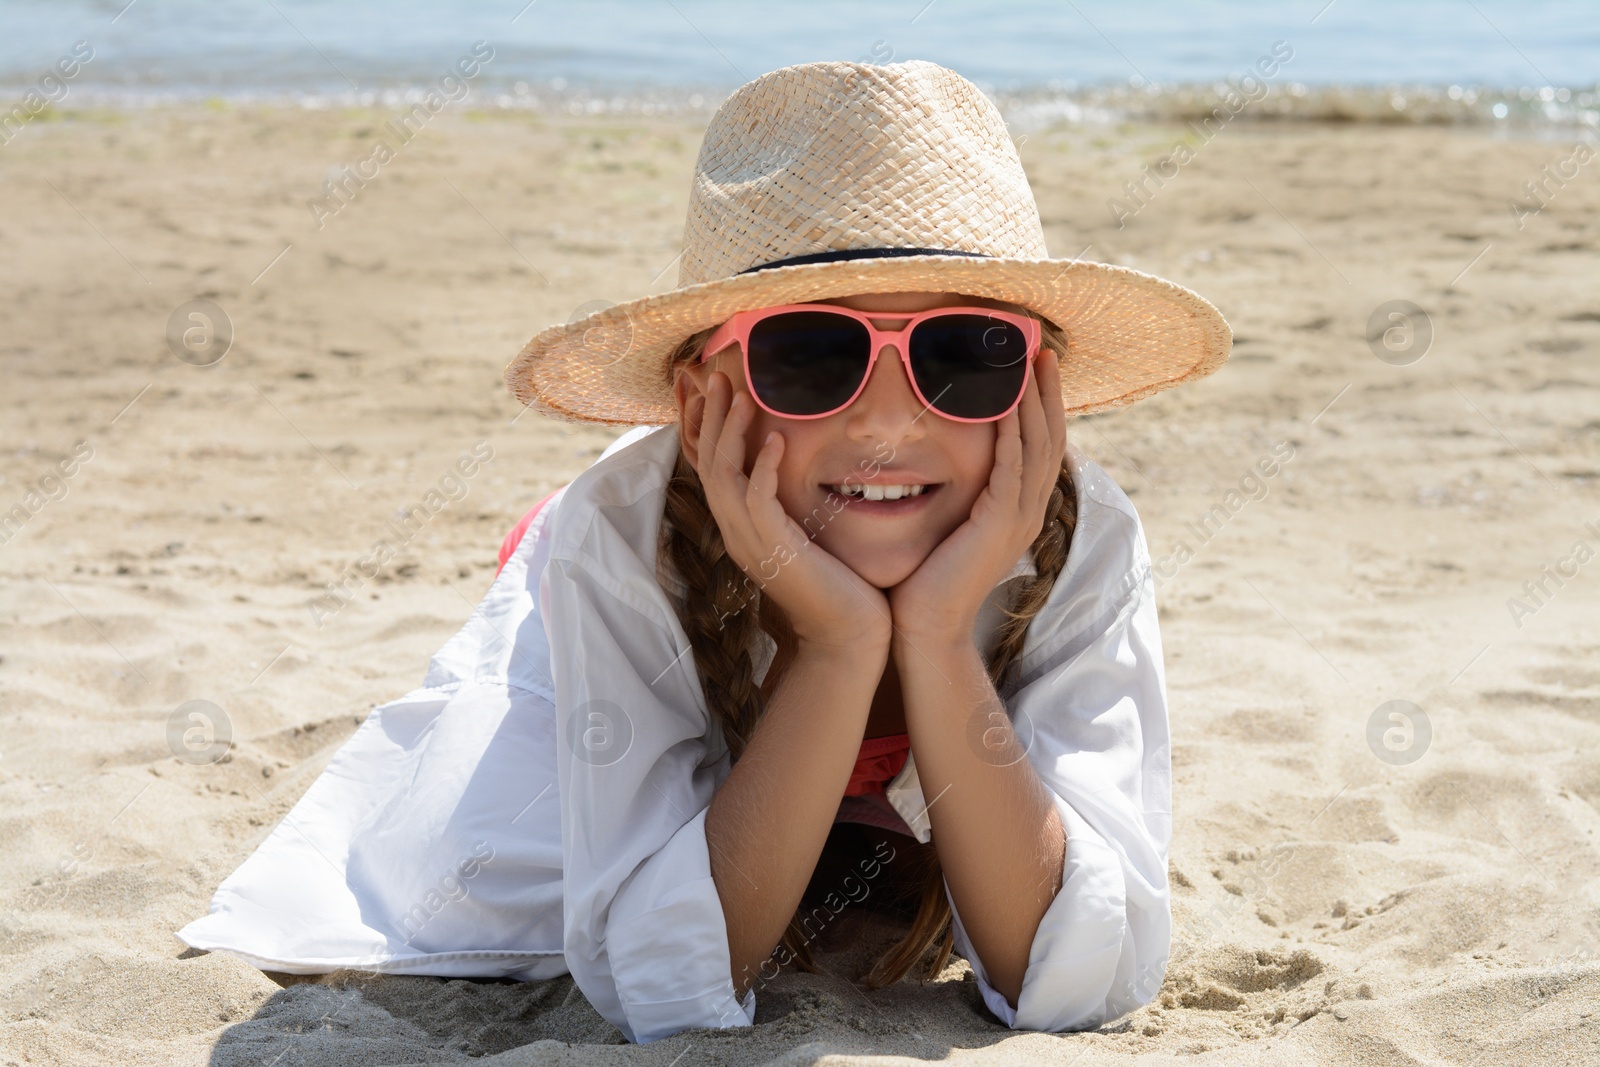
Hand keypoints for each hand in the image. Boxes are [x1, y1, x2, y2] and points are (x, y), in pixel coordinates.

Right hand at [692, 372, 892, 653]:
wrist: (849, 636)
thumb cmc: (839, 586)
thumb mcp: (809, 535)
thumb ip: (796, 502)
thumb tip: (801, 466)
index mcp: (742, 528)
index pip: (711, 469)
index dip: (706, 429)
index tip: (712, 392)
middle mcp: (737, 533)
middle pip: (708, 464)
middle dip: (710, 418)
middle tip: (716, 377)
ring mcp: (751, 543)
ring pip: (723, 476)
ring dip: (730, 432)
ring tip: (740, 395)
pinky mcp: (774, 550)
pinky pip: (756, 500)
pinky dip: (761, 468)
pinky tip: (775, 441)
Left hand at [887, 345, 1067, 647]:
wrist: (924, 628)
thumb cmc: (924, 581)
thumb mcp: (946, 525)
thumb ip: (955, 494)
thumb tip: (938, 461)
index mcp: (1017, 512)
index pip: (1040, 447)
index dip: (1041, 407)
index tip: (1034, 368)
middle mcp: (1027, 513)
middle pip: (1051, 439)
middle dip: (1047, 393)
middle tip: (1043, 351)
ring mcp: (1018, 519)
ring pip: (1038, 446)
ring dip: (1035, 401)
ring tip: (1031, 363)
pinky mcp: (999, 523)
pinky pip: (1013, 465)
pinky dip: (1012, 430)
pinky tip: (1006, 401)